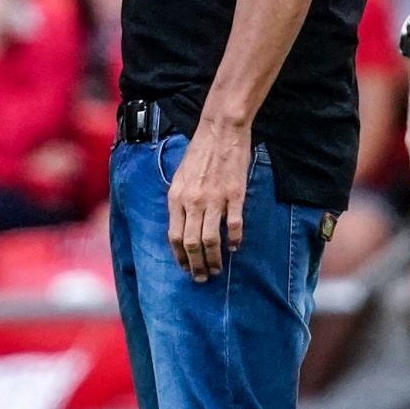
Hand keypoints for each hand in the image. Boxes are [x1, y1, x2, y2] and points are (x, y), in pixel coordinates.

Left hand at [167, 119, 251, 280]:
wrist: (220, 131)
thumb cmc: (199, 152)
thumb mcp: (180, 176)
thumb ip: (180, 201)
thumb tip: (181, 225)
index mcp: (176, 198)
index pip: (174, 237)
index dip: (180, 257)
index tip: (185, 268)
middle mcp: (193, 202)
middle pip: (191, 243)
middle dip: (195, 265)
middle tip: (201, 277)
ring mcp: (214, 200)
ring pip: (211, 240)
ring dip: (213, 259)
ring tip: (217, 269)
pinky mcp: (234, 196)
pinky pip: (234, 225)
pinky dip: (234, 240)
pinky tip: (235, 247)